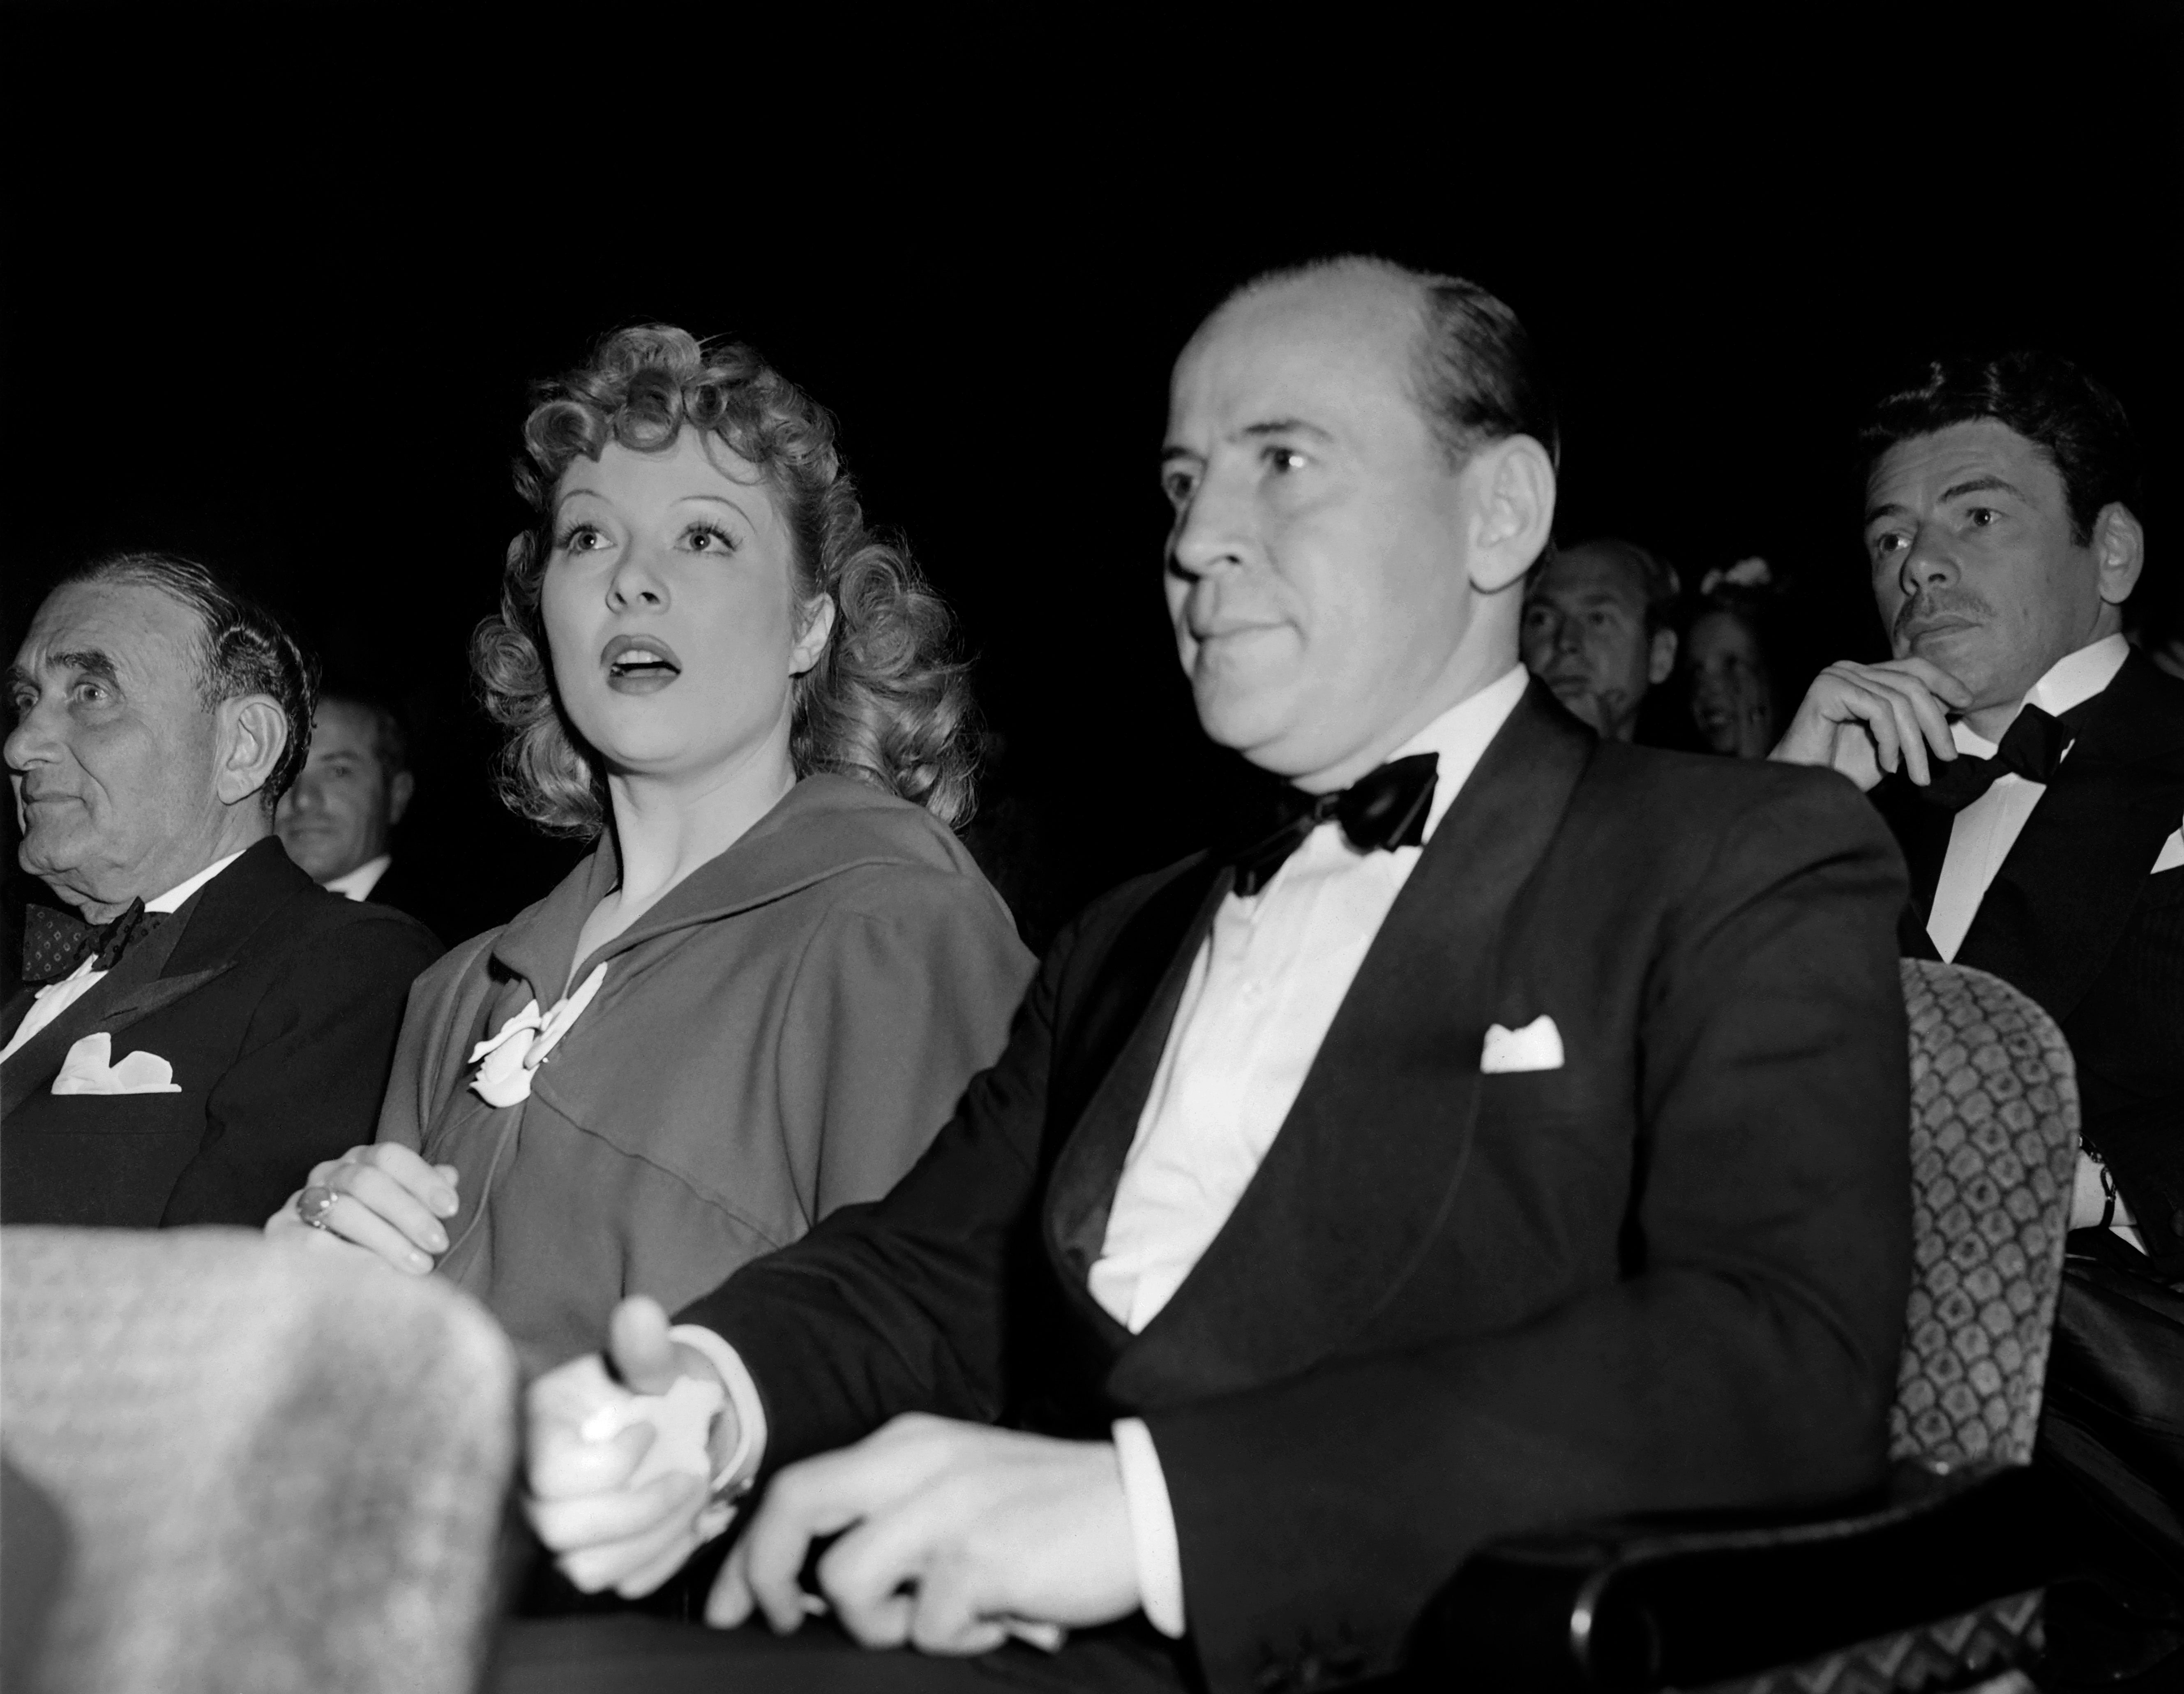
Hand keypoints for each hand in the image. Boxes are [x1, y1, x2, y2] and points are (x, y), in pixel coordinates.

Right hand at [264, 1142, 459, 1274]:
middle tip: (439, 1243)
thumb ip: (422, 1195)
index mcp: (360, 1161)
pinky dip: (351, 1258)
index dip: (422, 1179)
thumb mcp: (402, 1215)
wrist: (311, 1279)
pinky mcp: (280, 1234)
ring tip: (419, 1267)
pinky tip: (376, 1276)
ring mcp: (300, 1201)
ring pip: (343, 1211)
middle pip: (367, 1181)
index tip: (451, 1208)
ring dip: (386, 1239)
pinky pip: (315, 1244)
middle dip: (409, 1213)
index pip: (389, 1156)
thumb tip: (450, 1175)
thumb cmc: (372, 1240)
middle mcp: (328, 1174)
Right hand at [526, 1296, 735, 1597]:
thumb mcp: (649, 1361)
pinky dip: (667, 1556)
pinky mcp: (588, 1563)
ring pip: (589, 1570)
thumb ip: (643, 1346)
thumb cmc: (645, 1388)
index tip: (653, 1429)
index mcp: (531, 1431)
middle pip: (561, 1531)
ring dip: (658, 1535)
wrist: (665, 1421)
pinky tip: (692, 1520)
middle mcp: (526, 1490)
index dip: (610, 1461)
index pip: (548, 1473)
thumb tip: (640, 1312)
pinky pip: (624, 1584)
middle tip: (693, 1473)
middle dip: (643, 1506)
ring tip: (696, 1493)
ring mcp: (553, 1535)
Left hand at [710, 1415, 1138, 1653]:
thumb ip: (893, 1515)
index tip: (728, 1605)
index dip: (748, 1551)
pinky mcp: (980, 1557)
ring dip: (883, 1624)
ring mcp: (946, 1508)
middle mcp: (916, 1463)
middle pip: (793, 1507)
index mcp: (907, 1444)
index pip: (796, 1485)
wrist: (1144, 1505)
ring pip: (846, 1584)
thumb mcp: (958, 1484)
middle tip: (776, 1622)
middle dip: (762, 1575)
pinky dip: (956, 1639)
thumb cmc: (1047, 1508)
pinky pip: (925, 1626)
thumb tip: (817, 1587)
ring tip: (941, 1620)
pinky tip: (999, 1620)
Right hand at [1769, 658, 1971, 790]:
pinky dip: (1890, 742)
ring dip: (1915, 745)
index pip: (1912, 666)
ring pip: (1899, 701)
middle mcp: (1848, 669)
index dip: (1944, 681)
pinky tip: (1886, 766)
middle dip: (1936, 724)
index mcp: (1862, 676)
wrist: (1805, 789)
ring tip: (1917, 776)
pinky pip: (1878, 710)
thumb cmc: (1842, 770)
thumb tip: (1956, 702)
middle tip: (1947, 759)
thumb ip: (1916, 719)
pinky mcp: (1826, 690)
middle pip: (1911, 684)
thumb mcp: (1893, 742)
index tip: (1967, 704)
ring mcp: (1835, 676)